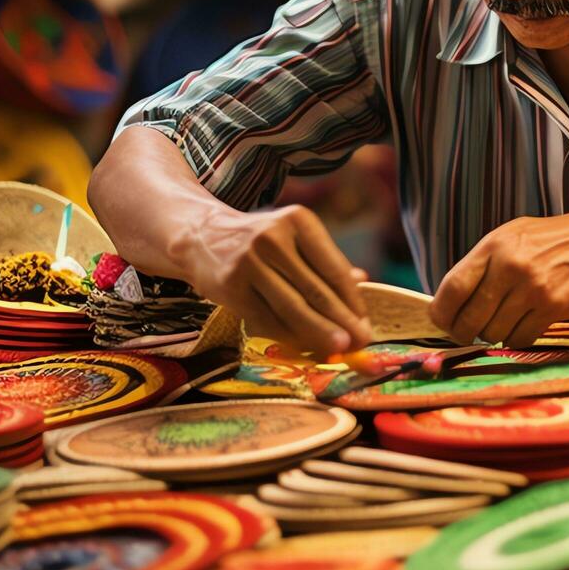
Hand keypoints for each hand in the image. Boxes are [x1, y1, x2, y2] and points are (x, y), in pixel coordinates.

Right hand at [187, 204, 372, 354]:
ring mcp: (249, 264)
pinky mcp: (231, 288)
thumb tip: (363, 281)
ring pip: (292, 309)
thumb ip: (325, 259)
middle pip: (316, 291)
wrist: (202, 236)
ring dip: (319, 333)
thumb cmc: (261, 241)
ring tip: (340, 348)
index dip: (353, 301)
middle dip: (342, 322)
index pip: (334, 269)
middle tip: (361, 342)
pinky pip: (268, 319)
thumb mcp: (293, 236)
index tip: (366, 323)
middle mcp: (273, 239)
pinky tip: (305, 345)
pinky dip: (289, 335)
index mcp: (297, 221)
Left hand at [429, 212, 568, 347]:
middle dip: (465, 332)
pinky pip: (520, 338)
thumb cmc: (552, 242)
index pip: (452, 288)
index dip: (441, 313)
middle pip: (470, 318)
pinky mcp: (553, 307)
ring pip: (494, 333)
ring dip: (494, 335)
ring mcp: (533, 288)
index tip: (443, 322)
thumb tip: (449, 301)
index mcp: (494, 246)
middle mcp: (510, 266)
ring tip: (506, 321)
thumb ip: (482, 264)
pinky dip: (518, 338)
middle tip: (470, 332)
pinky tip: (526, 324)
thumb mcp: (513, 237)